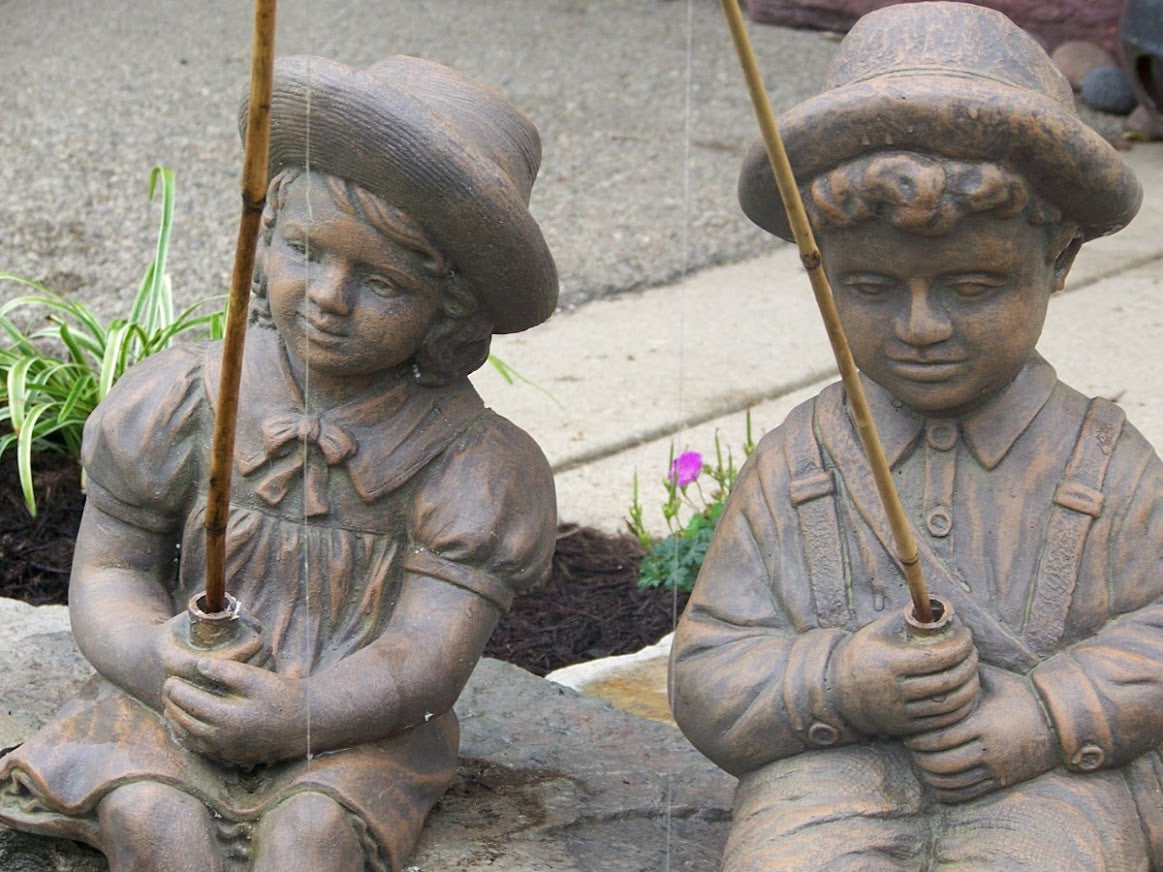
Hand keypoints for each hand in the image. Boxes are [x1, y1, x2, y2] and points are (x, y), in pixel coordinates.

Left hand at [162, 658, 308, 766]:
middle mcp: (222, 739)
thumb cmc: (283, 697)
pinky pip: (201, 750)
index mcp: (227, 718)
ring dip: (175, 723)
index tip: (169, 679)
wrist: (306, 724)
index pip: (190, 703)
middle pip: (185, 722)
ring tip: (169, 707)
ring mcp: (227, 751)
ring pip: (190, 739)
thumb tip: (199, 665)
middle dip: (171, 705)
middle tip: (165, 690)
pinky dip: (188, 738)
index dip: (176, 690)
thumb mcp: (257, 678)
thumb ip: (226, 671)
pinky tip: (185, 728)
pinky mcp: (232, 758)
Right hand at [828, 610, 979, 736]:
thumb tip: (937, 608)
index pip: (936, 657)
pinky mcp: (906, 728)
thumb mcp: (874, 633)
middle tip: (973, 653)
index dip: (959, 647)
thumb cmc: (862, 656)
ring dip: (969, 687)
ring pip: (949, 704)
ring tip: (972, 672)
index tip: (967, 636)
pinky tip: (965, 694)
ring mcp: (901, 712)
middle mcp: (895, 691)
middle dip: (968, 665)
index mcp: (889, 664)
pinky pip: (943, 722)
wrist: (838, 693)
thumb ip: (904, 620)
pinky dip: (961, 708)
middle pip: (947, 681)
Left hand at [905, 665, 1057, 802]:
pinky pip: (966, 794)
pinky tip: (937, 779)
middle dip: (918, 757)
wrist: (1059, 721)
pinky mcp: (1002, 782)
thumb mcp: (992, 680)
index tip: (909, 730)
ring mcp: (996, 769)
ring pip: (951, 782)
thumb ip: (962, 676)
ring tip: (921, 761)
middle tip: (911, 746)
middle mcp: (989, 750)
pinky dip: (946, 790)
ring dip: (929, 774)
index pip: (939, 738)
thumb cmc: (1021, 694)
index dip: (918, 737)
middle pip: (940, 764)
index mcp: (983, 723)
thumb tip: (933, 664)